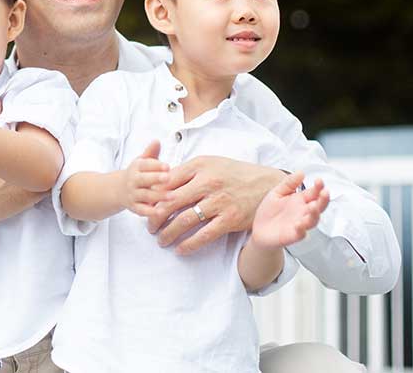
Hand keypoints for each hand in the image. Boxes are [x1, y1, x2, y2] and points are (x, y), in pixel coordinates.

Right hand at [120, 141, 167, 216]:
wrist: (118, 189)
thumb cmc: (137, 174)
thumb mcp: (142, 161)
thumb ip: (151, 152)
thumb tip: (157, 141)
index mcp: (136, 167)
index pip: (145, 165)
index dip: (156, 165)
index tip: (168, 166)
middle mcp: (133, 180)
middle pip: (144, 179)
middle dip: (156, 179)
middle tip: (168, 178)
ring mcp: (133, 194)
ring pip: (145, 195)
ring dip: (158, 196)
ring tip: (173, 196)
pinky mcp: (134, 207)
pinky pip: (142, 210)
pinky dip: (150, 212)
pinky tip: (161, 212)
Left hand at [148, 156, 282, 254]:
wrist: (267, 185)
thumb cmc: (233, 174)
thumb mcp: (210, 163)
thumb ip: (186, 172)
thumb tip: (160, 184)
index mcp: (199, 166)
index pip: (166, 181)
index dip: (152, 196)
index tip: (145, 207)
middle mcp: (208, 182)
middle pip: (171, 202)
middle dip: (155, 217)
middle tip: (149, 227)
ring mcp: (219, 201)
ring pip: (185, 220)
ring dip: (168, 233)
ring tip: (161, 240)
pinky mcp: (230, 219)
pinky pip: (204, 235)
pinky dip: (189, 244)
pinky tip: (180, 249)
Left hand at [251, 173, 328, 249]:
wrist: (260, 230)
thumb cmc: (270, 212)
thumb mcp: (278, 193)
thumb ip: (289, 183)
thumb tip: (301, 172)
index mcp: (301, 200)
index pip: (314, 193)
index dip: (318, 187)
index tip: (319, 180)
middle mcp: (303, 212)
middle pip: (319, 206)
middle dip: (323, 200)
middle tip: (325, 192)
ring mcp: (300, 224)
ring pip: (313, 220)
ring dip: (315, 214)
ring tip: (314, 206)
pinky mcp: (292, 235)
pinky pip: (300, 233)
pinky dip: (301, 229)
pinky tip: (300, 225)